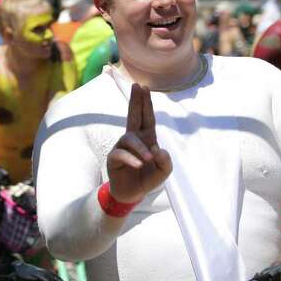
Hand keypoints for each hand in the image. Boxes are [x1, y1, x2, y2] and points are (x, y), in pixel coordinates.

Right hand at [107, 84, 171, 203]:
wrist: (132, 194)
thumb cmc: (147, 177)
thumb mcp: (163, 172)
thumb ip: (165, 161)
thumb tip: (157, 149)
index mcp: (147, 138)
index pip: (147, 118)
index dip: (146, 103)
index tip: (144, 87)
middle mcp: (134, 138)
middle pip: (134, 116)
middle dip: (136, 101)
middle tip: (136, 86)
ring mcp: (122, 147)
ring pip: (130, 139)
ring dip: (140, 148)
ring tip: (148, 159)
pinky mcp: (114, 158)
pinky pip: (121, 154)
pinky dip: (131, 159)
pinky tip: (138, 165)